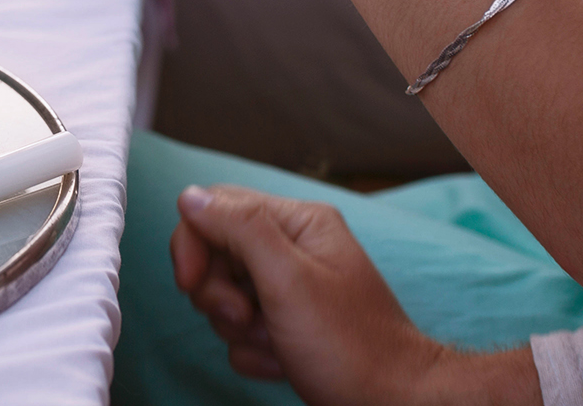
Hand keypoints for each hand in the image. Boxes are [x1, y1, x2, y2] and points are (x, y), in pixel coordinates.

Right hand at [172, 185, 542, 405]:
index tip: (190, 283)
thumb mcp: (288, 279)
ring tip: (276, 344)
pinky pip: (239, 331)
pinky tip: (283, 361)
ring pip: (222, 295)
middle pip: (214, 254)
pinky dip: (252, 352)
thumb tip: (190, 196)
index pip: (216, 207)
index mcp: (297, 222)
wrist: (392, 403)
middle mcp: (292, 248)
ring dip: (237, 329)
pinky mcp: (284, 325)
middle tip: (248, 317)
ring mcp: (288, 289)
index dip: (193, 243)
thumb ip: (239, 229)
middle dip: (219, 294)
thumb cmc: (351, 345)